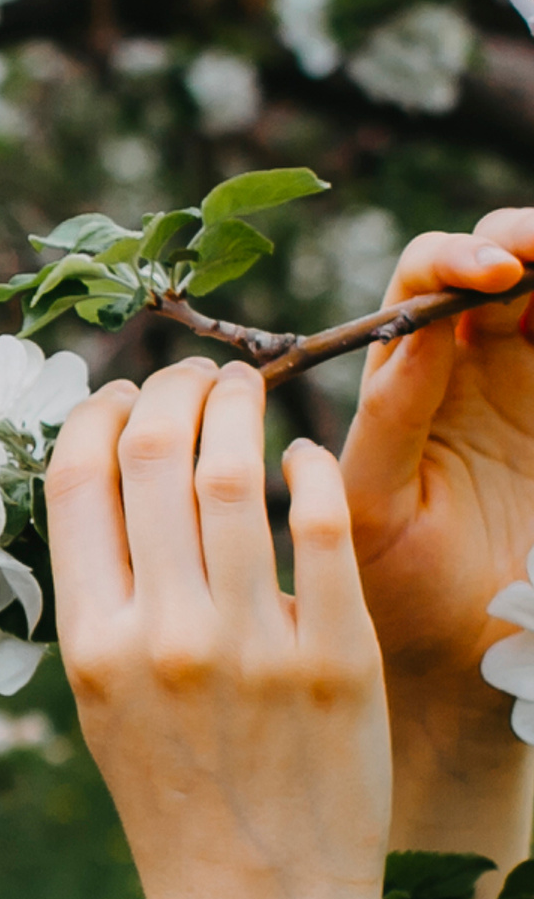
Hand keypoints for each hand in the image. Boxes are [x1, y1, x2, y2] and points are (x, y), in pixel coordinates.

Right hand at [48, 358, 388, 898]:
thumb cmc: (175, 807)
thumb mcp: (102, 705)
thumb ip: (104, 603)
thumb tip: (114, 483)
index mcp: (89, 645)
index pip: (76, 482)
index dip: (95, 414)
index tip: (120, 398)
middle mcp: (161, 636)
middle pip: (153, 455)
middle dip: (172, 390)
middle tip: (196, 376)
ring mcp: (251, 645)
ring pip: (236, 471)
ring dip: (241, 405)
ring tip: (248, 388)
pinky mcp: (336, 658)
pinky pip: (323, 524)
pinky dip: (310, 467)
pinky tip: (306, 456)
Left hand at [341, 212, 533, 731]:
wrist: (462, 660)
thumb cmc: (398, 587)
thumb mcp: (379, 504)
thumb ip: (391, 419)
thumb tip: (414, 332)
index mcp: (404, 381)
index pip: (418, 286)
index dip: (449, 261)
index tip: (488, 275)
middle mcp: (470, 368)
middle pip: (493, 265)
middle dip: (513, 239)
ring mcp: (530, 383)